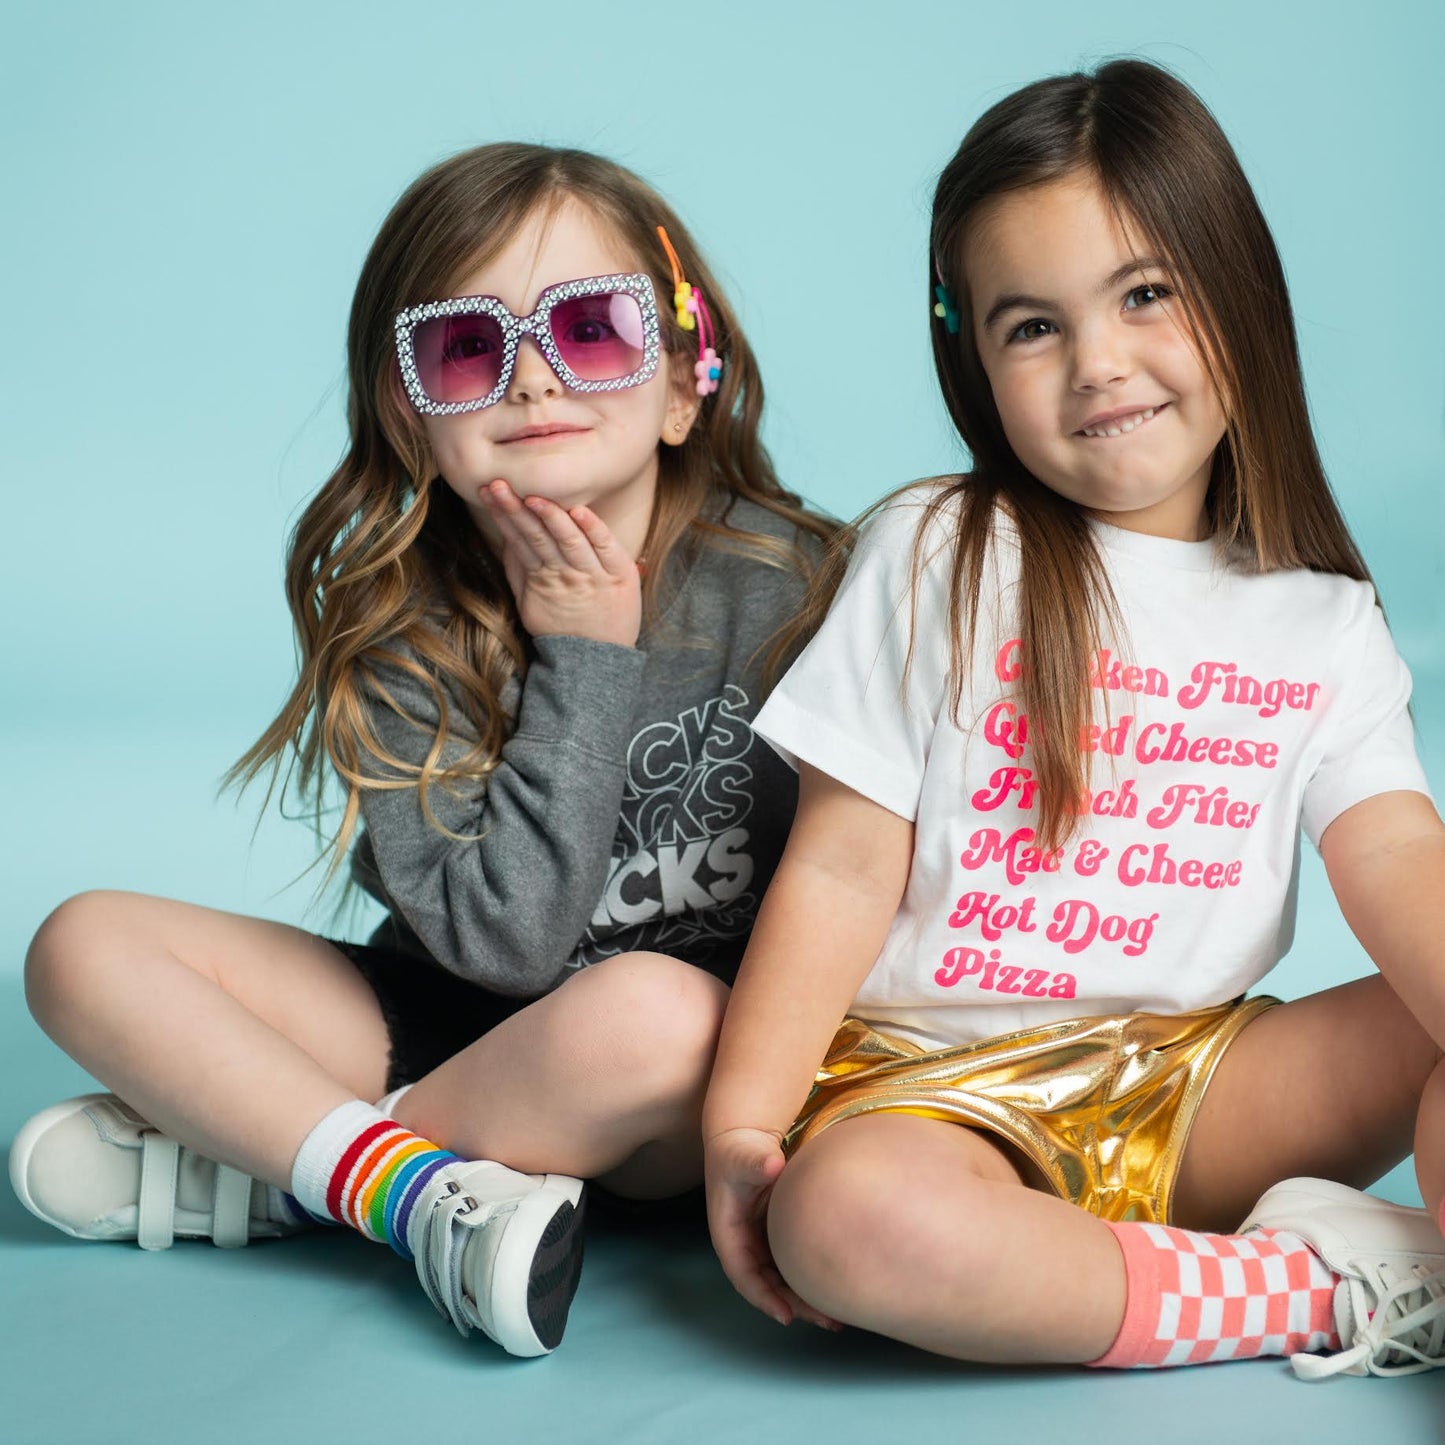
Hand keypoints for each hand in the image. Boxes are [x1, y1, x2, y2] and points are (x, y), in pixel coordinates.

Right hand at [480, 479, 641, 647]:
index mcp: (542, 577)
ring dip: (550, 516)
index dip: (503, 515)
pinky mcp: (619, 575)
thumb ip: (519, 570)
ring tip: (532, 497)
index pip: (519, 539)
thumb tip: (507, 538)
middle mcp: (564, 573)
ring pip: (567, 540)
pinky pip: (605, 548)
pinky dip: (593, 529)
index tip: (488, 491)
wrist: (598, 661)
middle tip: (498, 485)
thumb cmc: (564, 628)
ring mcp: (591, 575)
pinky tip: (578, 512)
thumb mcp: (532, 602)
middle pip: (537, 536)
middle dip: (516, 509)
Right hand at [704, 1125, 840, 1329]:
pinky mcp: (776, 1235)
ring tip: (836, 1318)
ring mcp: (761, 1241)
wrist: (745, 1139)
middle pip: (767, 1286)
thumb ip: (756, 1162)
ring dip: (804, 1300)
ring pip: (782, 1280)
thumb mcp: (743, 1157)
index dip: (764, 1298)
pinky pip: (792, 1264)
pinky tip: (833, 1289)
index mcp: (728, 1235)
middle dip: (794, 1307)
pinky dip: (809, 1279)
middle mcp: (744, 1244)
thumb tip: (772, 1163)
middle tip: (826, 1321)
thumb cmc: (738, 1151)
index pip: (744, 1275)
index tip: (786, 1316)